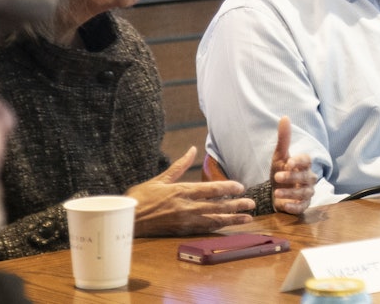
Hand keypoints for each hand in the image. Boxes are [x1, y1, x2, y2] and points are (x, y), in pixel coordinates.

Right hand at [126, 146, 254, 236]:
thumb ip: (179, 165)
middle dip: (236, 205)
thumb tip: (191, 149)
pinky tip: (229, 225)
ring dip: (232, 218)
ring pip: (214, 219)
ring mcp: (185, 220)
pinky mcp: (182, 230)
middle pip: (217, 206)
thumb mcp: (160, 179)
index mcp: (181, 191)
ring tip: (247, 217)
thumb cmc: (141, 197)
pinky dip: (218, 226)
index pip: (210, 189)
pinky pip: (204, 228)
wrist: (127, 220)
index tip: (241, 187)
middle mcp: (186, 207)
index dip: (228, 188)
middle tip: (252, 203)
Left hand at [269, 116, 314, 214]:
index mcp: (304, 165)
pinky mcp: (303, 205)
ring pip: (305, 192)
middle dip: (292, 177)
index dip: (299, 161)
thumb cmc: (279, 171)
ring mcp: (307, 192)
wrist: (273, 192)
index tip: (288, 163)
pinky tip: (285, 205)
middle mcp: (308, 178)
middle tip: (277, 177)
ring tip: (276, 192)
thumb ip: (284, 138)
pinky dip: (295, 207)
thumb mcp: (279, 156)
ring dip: (291, 192)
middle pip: (307, 177)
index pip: (307, 160)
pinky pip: (303, 207)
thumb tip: (284, 117)